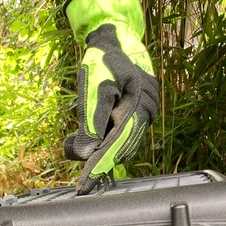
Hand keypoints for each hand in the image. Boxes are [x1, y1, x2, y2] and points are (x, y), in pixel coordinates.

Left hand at [63, 0, 157, 194]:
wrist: (116, 39)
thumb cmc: (103, 59)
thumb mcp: (93, 86)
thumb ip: (91, 120)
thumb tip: (87, 151)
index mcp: (137, 107)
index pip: (115, 147)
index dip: (98, 168)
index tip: (84, 187)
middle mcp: (145, 114)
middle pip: (120, 150)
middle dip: (98, 163)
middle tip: (80, 180)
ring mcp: (144, 114)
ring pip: (122, 145)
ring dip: (102, 154)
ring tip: (80, 158)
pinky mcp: (138, 113)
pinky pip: (123, 135)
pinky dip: (107, 142)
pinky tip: (92, 146)